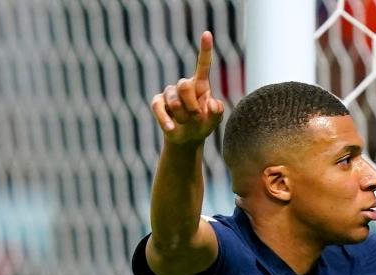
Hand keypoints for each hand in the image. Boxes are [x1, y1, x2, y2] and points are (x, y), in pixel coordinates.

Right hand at [151, 31, 224, 145]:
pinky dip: (165, 119)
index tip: (207, 33)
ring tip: (186, 123)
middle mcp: (184, 85)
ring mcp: (169, 93)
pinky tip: (172, 128)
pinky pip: (158, 107)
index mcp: (200, 85)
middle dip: (191, 105)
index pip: (203, 65)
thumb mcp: (213, 122)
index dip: (205, 50)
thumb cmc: (202, 125)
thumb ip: (217, 113)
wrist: (187, 139)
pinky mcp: (157, 102)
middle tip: (196, 118)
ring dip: (182, 116)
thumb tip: (211, 103)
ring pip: (173, 100)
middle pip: (184, 85)